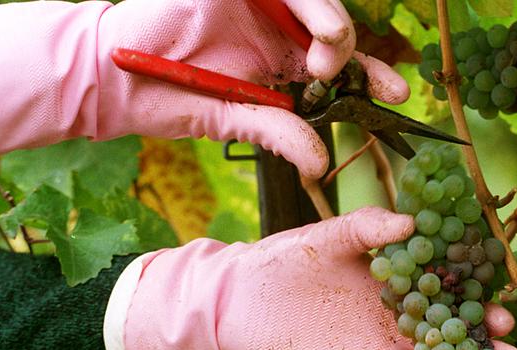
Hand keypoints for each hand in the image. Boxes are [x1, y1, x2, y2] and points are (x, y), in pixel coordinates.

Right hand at [94, 0, 407, 175]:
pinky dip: (307, 2)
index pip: (342, 68)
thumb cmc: (173, 99)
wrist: (117, 77)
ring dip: (333, 25)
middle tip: (335, 75)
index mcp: (285, 65)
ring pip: (318, 2)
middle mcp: (280, 32)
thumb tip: (321, 164)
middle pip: (339, 32)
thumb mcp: (236, 120)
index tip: (399, 94)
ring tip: (327, 52)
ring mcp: (261, 4)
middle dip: (353, 55)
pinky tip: (315, 27)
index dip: (372, 77)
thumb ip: (279, 133)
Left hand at [120, 208, 516, 349]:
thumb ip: (370, 228)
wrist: (240, 296)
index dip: (482, 310)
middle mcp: (399, 333)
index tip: (510, 313)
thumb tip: (414, 222)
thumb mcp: (332, 237)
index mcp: (402, 295)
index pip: (453, 304)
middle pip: (452, 349)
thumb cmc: (288, 261)